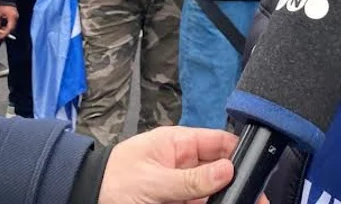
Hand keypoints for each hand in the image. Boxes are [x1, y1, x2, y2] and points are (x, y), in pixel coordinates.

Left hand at [0, 5, 17, 39]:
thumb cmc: (1, 6)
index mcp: (12, 18)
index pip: (9, 28)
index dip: (4, 34)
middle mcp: (15, 18)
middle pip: (11, 28)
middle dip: (5, 33)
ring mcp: (15, 17)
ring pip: (11, 26)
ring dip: (6, 30)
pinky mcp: (14, 16)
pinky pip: (11, 23)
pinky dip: (7, 26)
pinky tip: (2, 27)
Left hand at [98, 126, 267, 203]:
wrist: (81, 199)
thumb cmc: (111, 183)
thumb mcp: (153, 181)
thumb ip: (191, 180)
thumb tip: (228, 170)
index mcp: (178, 144)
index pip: (219, 143)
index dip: (239, 153)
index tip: (258, 168)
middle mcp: (183, 164)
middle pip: (220, 173)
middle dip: (239, 184)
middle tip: (258, 199)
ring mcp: (180, 188)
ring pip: (211, 194)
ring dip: (226, 198)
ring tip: (245, 202)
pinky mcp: (175, 203)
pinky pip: (198, 203)